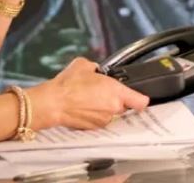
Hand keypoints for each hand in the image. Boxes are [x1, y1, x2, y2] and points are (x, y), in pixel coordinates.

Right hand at [27, 58, 149, 130]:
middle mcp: (113, 108)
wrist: (53, 103)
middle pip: (123, 106)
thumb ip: (96, 68)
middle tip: (102, 92)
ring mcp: (104, 120)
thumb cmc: (67, 85)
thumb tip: (96, 70)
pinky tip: (83, 107)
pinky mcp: (93, 128)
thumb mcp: (83, 65)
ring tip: (89, 99)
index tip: (139, 97)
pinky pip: (99, 120)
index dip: (140, 98)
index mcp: (116, 92)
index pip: (141, 101)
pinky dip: (94, 115)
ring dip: (104, 108)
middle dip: (115, 100)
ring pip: (111, 114)